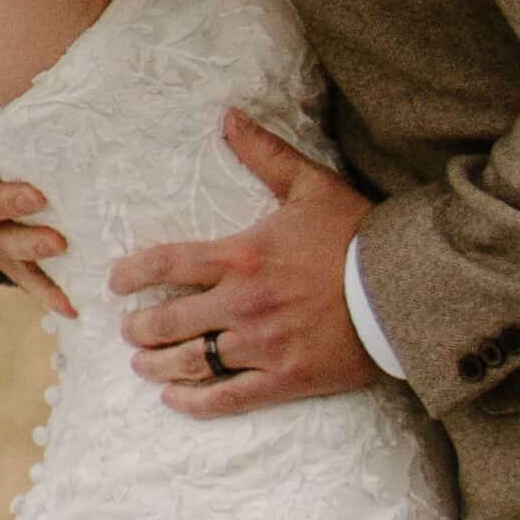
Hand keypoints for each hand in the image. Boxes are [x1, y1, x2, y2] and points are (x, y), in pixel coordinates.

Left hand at [115, 108, 388, 409]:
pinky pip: (227, 397)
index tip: (116, 281)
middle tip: (129, 329)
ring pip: (191, 362)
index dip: (132, 274)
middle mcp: (242, 303)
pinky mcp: (284, 378)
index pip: (166, 264)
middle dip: (139, 327)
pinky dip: (195, 403)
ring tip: (142, 364)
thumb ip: (264, 153)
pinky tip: (175, 400)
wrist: (403, 288)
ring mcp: (262, 345)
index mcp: (241, 256)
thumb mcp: (310, 184)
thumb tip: (229, 116)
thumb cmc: (356, 234)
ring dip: (157, 365)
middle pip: (169, 320)